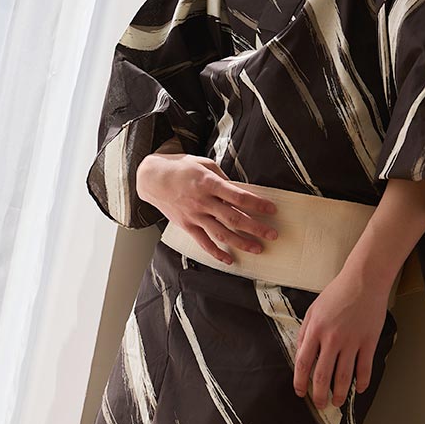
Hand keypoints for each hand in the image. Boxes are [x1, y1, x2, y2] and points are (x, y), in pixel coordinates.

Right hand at [136, 149, 277, 263]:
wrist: (152, 178)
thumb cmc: (180, 167)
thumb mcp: (204, 164)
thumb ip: (222, 178)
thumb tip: (239, 191)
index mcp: (209, 183)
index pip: (239, 196)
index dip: (257, 204)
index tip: (272, 210)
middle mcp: (202, 201)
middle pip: (234, 218)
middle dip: (256, 228)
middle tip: (272, 234)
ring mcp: (194, 215)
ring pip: (221, 233)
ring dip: (241, 243)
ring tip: (257, 248)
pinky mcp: (186, 225)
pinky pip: (203, 243)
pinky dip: (216, 253)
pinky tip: (229, 259)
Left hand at [293, 266, 389, 407]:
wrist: (364, 281)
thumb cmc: (338, 292)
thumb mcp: (314, 309)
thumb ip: (306, 331)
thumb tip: (300, 352)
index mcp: (316, 330)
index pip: (303, 363)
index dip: (300, 382)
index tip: (300, 392)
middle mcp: (332, 339)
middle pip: (322, 376)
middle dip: (319, 395)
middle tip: (320, 404)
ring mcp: (352, 342)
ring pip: (344, 377)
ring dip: (339, 394)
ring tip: (337, 402)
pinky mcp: (369, 342)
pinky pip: (365, 368)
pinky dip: (362, 382)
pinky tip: (358, 389)